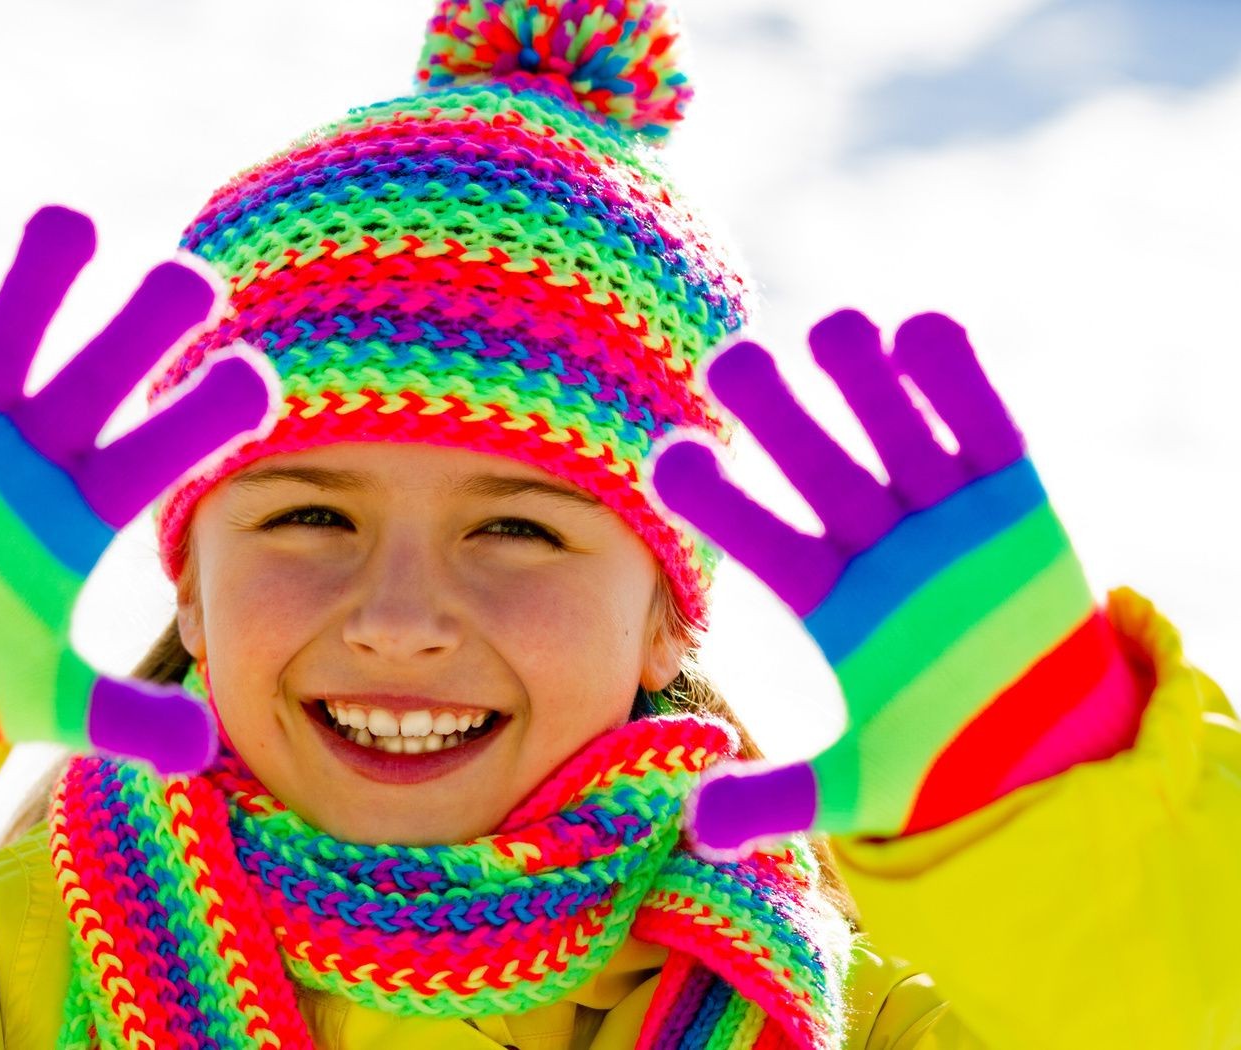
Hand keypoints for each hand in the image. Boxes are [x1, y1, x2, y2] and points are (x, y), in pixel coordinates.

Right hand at [0, 181, 276, 772]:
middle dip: (148, 323)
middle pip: (110, 363)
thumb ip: (125, 720)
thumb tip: (206, 752)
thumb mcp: (51, 694)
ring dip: (45, 270)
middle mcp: (43, 442)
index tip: (259, 382)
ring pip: (21, 318)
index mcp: (88, 502)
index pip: (165, 446)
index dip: (208, 414)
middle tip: (191, 286)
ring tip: (70, 229)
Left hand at [645, 309, 1142, 857]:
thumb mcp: (858, 786)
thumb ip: (780, 800)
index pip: (760, 539)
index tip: (668, 460)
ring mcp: (943, 516)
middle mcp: (876, 545)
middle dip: (778, 418)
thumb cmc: (942, 761)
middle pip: (817, 467)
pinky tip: (920, 331)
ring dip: (863, 380)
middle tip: (730, 362)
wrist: (1046, 752)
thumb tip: (699, 829)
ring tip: (832, 332)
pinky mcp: (1013, 499)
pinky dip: (956, 382)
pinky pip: (984, 429)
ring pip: (892, 431)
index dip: (718, 501)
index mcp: (830, 599)